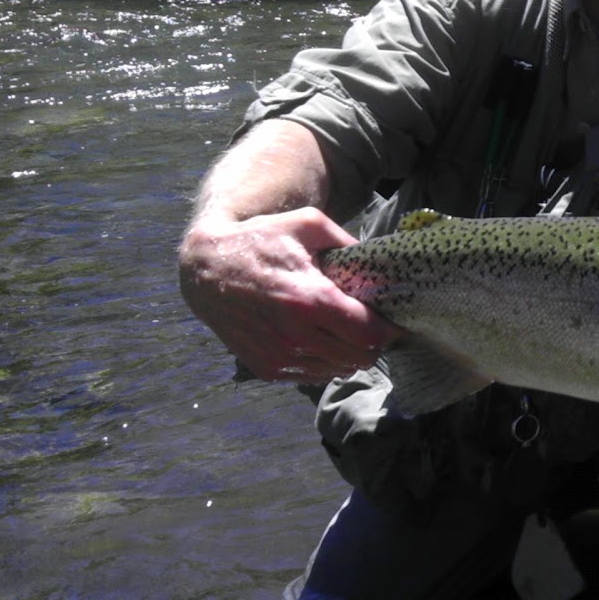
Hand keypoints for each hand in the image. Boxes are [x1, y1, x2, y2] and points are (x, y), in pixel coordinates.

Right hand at [178, 206, 401, 381]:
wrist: (206, 268)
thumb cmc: (261, 240)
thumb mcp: (309, 224)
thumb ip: (349, 243)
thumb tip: (379, 263)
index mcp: (309, 300)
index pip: (369, 334)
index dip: (388, 330)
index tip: (393, 320)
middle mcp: (294, 335)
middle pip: (359, 357)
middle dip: (373, 343)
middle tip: (372, 326)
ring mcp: (278, 356)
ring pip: (339, 370)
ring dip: (350, 354)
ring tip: (346, 332)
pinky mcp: (266, 367)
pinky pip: (313, 375)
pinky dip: (325, 362)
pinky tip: (320, 339)